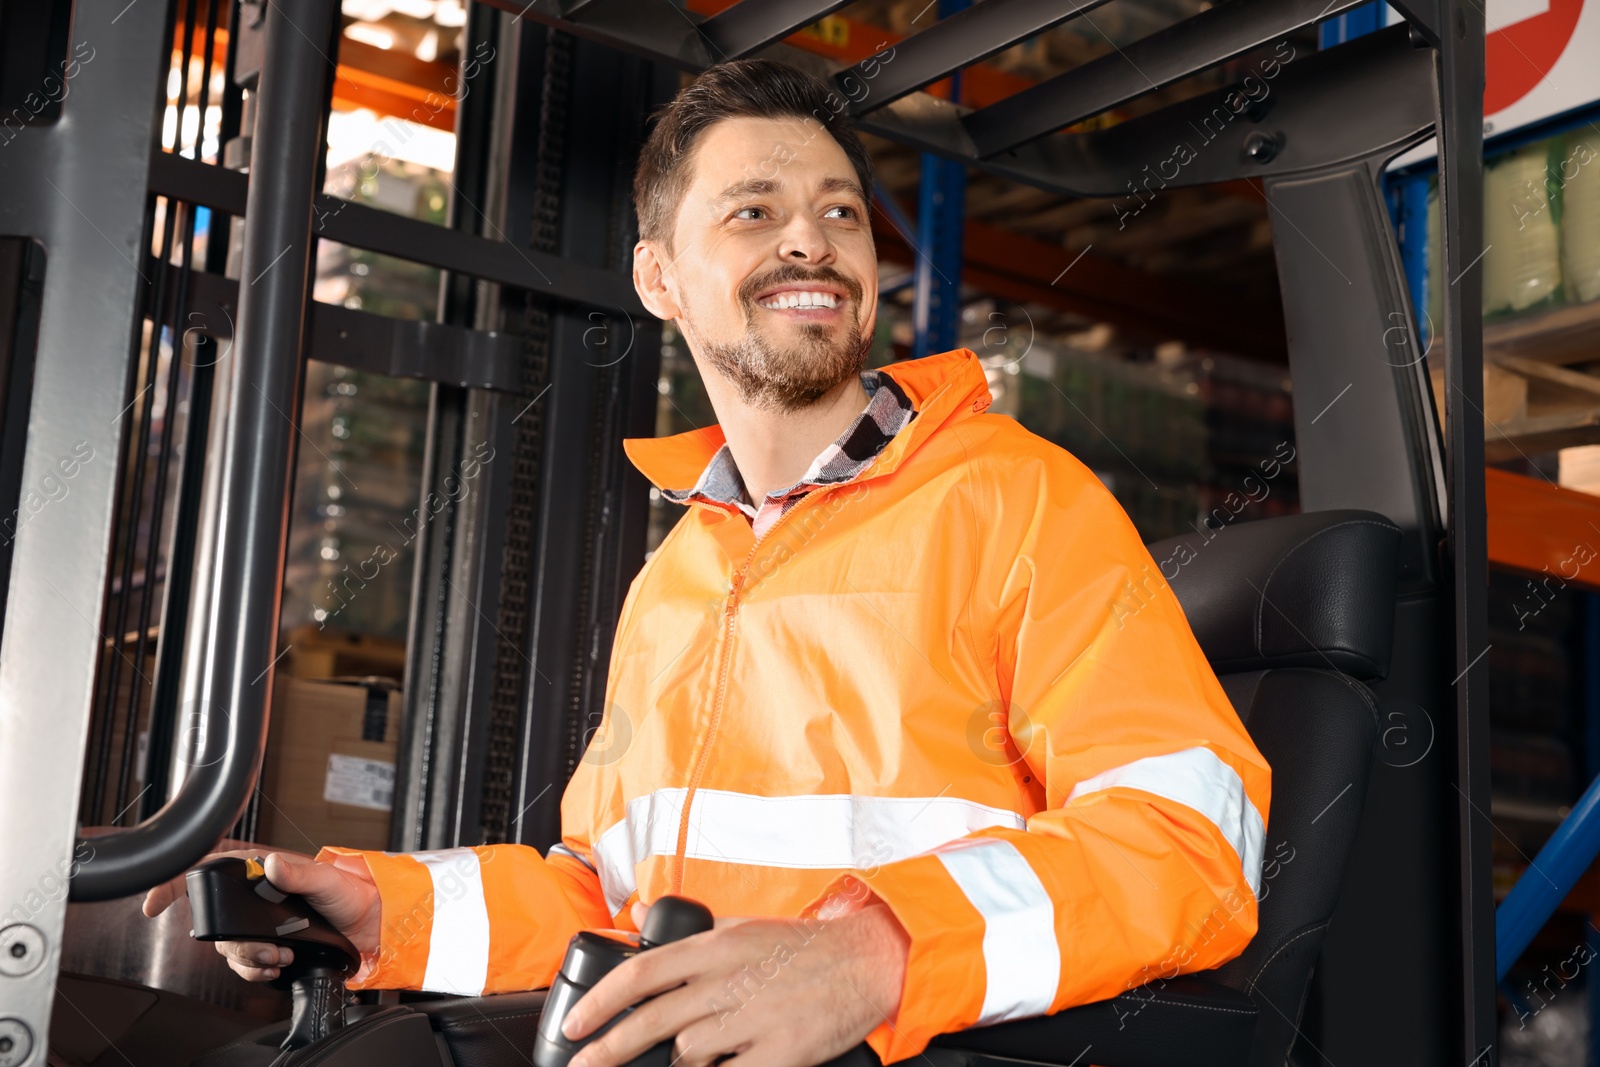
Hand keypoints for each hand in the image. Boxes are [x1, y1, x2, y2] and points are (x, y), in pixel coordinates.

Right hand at [142, 849, 380, 982]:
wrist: (370, 925)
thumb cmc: (351, 893)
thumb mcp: (327, 879)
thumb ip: (299, 872)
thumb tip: (272, 865)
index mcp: (262, 870)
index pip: (209, 870)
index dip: (175, 884)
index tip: (154, 903)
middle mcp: (254, 896)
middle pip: (215, 922)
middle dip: (233, 942)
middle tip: (265, 950)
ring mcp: (259, 923)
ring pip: (227, 948)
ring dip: (248, 959)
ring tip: (279, 958)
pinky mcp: (268, 945)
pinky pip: (244, 965)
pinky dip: (256, 971)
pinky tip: (277, 968)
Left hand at [561, 901, 909, 1066]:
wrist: (866, 960)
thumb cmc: (805, 947)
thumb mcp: (744, 925)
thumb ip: (696, 935)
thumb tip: (648, 928)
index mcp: (716, 946)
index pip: (642, 972)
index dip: (600, 1001)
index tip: (576, 1024)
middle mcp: (728, 980)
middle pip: (653, 1020)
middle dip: (609, 1048)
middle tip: (583, 1064)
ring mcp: (754, 1018)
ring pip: (689, 1054)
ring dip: (677, 1063)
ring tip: (683, 1061)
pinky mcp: (780, 1050)